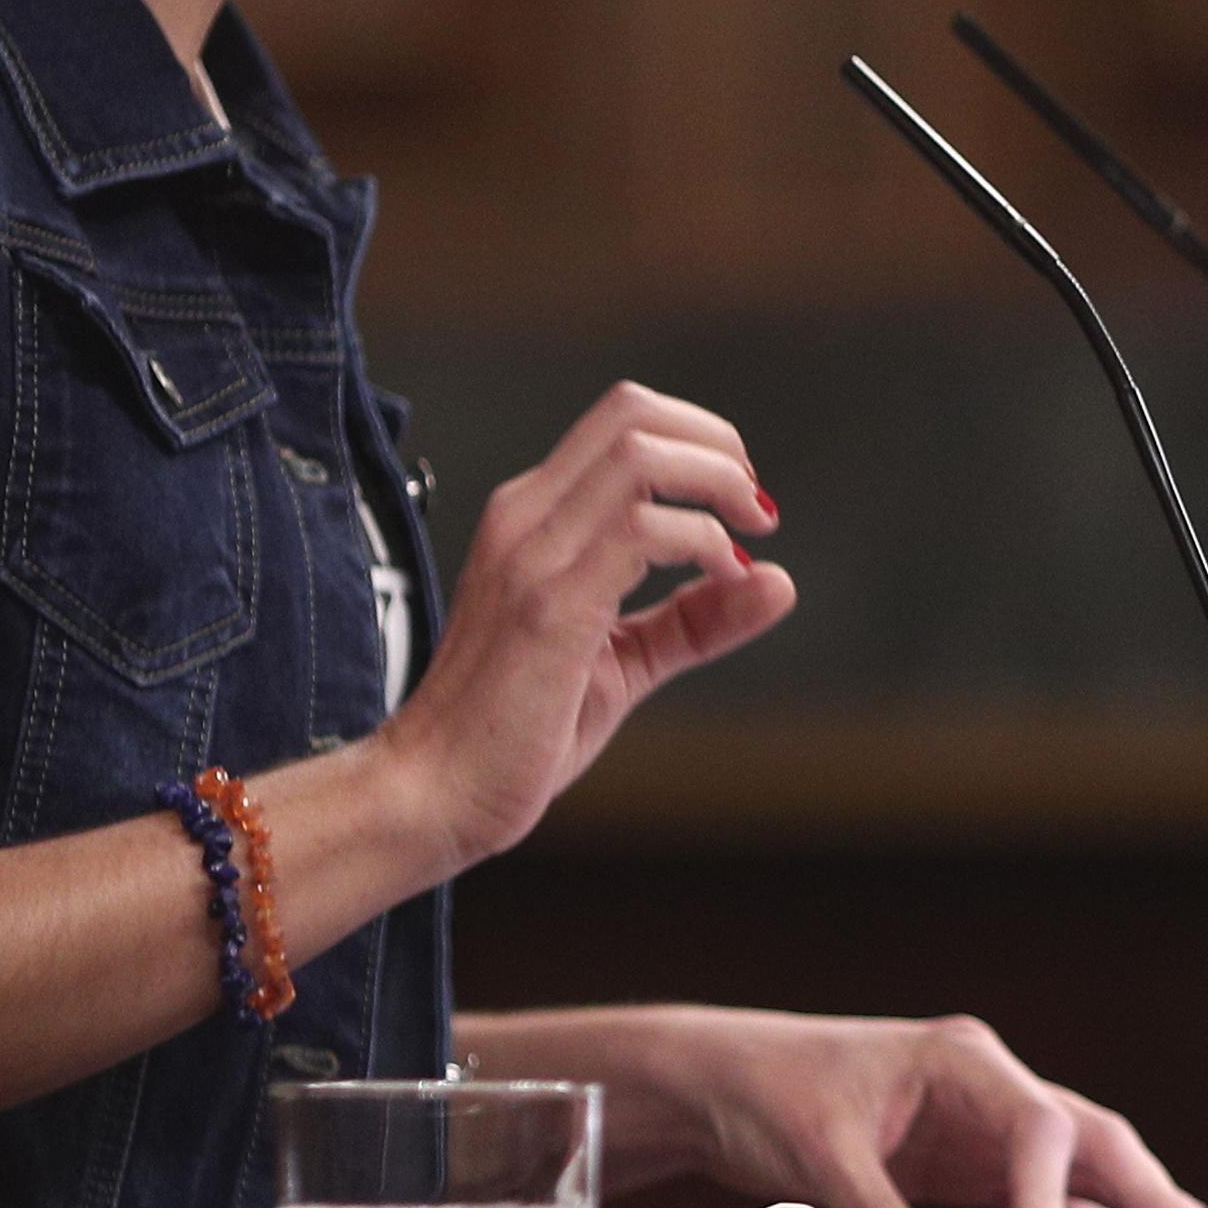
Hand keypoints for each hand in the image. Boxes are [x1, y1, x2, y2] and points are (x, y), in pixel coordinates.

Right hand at [383, 383, 795, 865]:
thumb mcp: (623, 662)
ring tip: (746, 536)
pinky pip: (642, 530)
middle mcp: (525, 517)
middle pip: (634, 413)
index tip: (742, 502)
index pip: (623, 420)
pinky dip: (702, 542)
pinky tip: (722, 580)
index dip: (701, 440)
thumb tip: (777, 580)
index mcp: (533, 517)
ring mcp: (531, 555)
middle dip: (718, 446)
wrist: (430, 794)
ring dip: (717, 482)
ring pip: (641, 455)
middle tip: (754, 509)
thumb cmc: (509, 732)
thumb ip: (693, 620)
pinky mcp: (549, 605)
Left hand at [587, 1005, 1207, 1207]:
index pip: (1035, 1125)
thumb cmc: (770, 1090)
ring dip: (1142, 1205)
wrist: (727, 1079)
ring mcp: (989, 1124)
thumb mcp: (812, 1146)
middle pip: (1090, 1138)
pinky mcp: (976, 1162)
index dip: (1050, 1190)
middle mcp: (990, 1087)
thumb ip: (867, 1205)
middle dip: (1151, 1192)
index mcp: (961, 1061)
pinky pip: (1054, 1191)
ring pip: (1086, 1164)